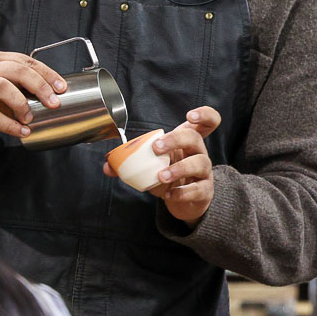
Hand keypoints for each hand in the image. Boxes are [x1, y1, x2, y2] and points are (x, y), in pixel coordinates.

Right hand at [0, 51, 66, 139]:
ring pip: (3, 87)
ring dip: (21, 104)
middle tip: (53, 103)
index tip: (61, 88)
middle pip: (17, 71)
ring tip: (30, 118)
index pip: (28, 62)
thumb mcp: (11, 87)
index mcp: (0, 60)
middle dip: (40, 86)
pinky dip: (10, 125)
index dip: (47, 74)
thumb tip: (57, 95)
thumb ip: (28, 86)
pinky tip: (23, 131)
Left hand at [104, 106, 220, 224]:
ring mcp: (204, 172)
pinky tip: (168, 194)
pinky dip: (182, 192)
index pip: (208, 121)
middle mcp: (199, 153)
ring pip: (199, 163)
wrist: (183, 201)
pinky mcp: (204, 190)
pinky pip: (197, 189)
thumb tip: (108, 164)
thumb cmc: (169, 174)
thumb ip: (130, 163)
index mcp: (188, 141)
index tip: (189, 116)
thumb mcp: (152, 165)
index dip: (203, 115)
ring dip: (179, 169)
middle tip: (156, 148)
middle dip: (176, 140)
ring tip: (161, 176)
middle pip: (196, 138)